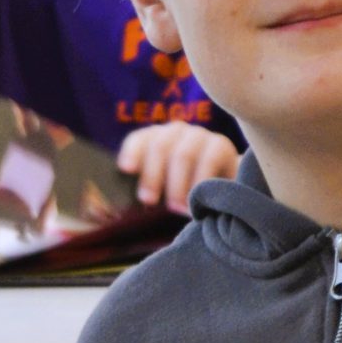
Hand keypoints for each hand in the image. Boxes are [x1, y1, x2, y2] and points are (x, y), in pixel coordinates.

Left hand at [116, 121, 239, 210]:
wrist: (224, 190)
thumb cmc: (184, 193)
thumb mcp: (161, 191)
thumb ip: (144, 193)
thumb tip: (116, 209)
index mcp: (154, 140)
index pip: (139, 140)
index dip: (131, 153)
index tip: (126, 169)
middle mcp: (175, 133)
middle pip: (159, 147)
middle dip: (152, 176)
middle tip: (149, 201)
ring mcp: (199, 135)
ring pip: (182, 154)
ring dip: (177, 185)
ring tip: (178, 208)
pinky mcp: (221, 144)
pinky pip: (208, 159)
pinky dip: (201, 182)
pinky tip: (199, 199)